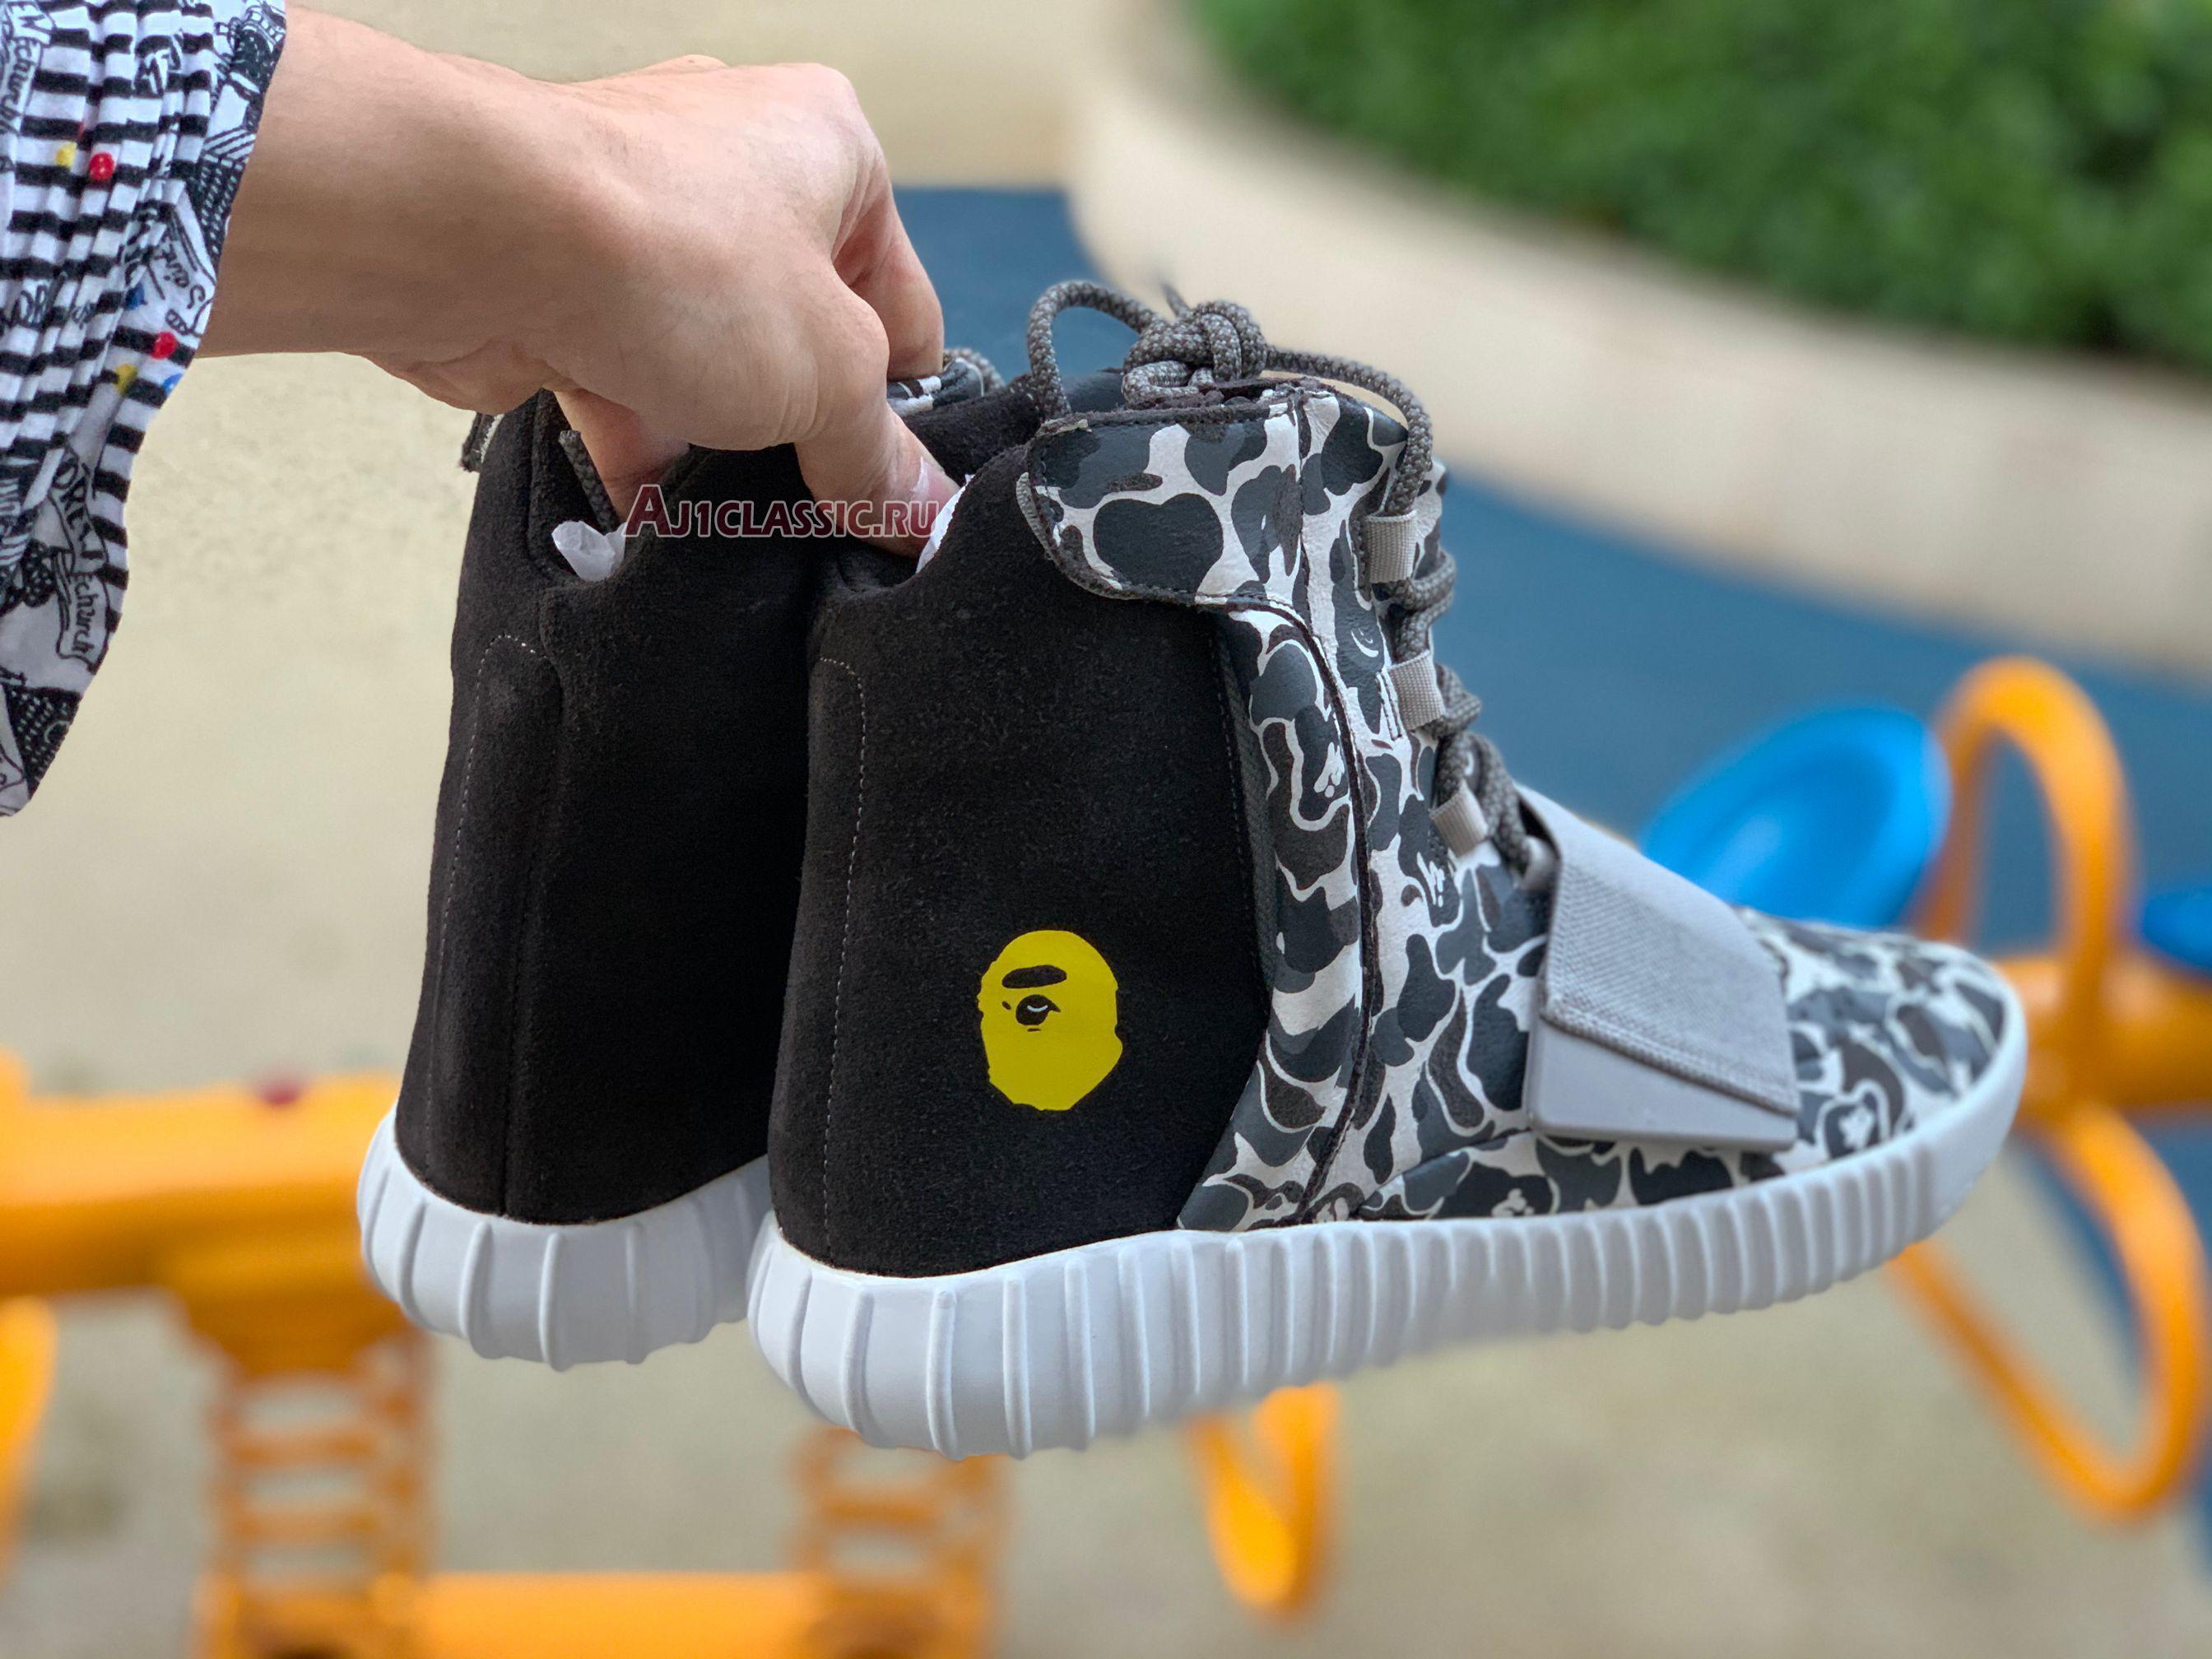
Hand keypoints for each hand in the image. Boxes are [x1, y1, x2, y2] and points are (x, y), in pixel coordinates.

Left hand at [209, 13, 954, 545]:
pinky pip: (623, 381)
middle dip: (800, 428)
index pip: (902, 298)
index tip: (893, 484)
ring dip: (717, 446)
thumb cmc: (662, 248)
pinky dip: (639, 447)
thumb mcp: (827, 375)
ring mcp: (638, 220)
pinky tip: (655, 514)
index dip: (902, 402)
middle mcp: (732, 164)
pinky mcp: (560, 277)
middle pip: (800, 335)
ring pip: (707, 364)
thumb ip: (877, 453)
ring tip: (730, 519)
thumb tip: (920, 510)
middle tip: (814, 506)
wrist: (471, 235)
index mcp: (828, 147)